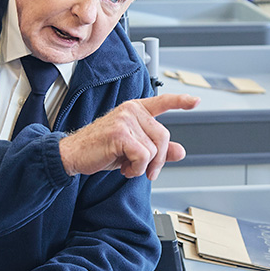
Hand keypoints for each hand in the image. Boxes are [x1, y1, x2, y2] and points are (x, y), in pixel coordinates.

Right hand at [59, 94, 199, 179]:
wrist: (73, 155)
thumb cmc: (100, 150)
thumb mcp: (132, 149)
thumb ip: (157, 149)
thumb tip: (180, 151)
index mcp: (135, 110)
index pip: (162, 102)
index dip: (180, 101)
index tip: (195, 101)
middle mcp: (132, 111)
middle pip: (163, 137)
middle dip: (157, 160)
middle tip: (143, 169)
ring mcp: (126, 120)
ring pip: (153, 149)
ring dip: (142, 166)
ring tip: (126, 165)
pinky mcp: (120, 133)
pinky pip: (143, 156)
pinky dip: (136, 169)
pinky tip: (123, 168)